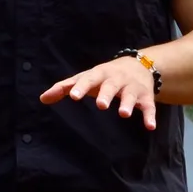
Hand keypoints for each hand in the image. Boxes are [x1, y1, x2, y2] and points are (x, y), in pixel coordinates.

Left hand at [40, 58, 156, 130]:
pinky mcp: (146, 97)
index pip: (88, 79)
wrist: (139, 65)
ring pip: (130, 95)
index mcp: (99, 74)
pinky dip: (150, 116)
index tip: (72, 96)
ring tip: (124, 114)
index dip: (80, 87)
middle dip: (106, 94)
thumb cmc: (104, 76)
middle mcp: (116, 79)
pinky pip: (149, 106)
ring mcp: (132, 88)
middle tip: (100, 105)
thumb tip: (42, 98)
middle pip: (110, 86)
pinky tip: (150, 126)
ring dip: (128, 104)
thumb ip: (65, 88)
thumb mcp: (86, 78)